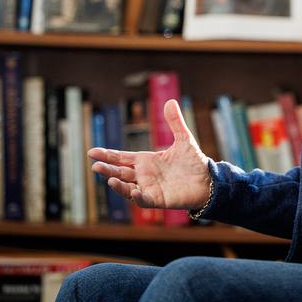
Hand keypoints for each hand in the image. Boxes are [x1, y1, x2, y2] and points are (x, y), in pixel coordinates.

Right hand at [88, 99, 211, 209]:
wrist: (209, 181)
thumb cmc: (194, 162)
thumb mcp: (184, 139)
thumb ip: (175, 122)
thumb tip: (170, 101)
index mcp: (146, 161)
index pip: (122, 158)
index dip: (108, 155)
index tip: (93, 152)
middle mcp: (144, 175)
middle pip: (120, 172)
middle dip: (107, 169)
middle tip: (95, 165)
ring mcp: (150, 188)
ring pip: (127, 188)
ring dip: (118, 185)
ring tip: (109, 179)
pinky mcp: (159, 200)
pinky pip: (145, 200)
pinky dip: (138, 197)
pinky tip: (134, 191)